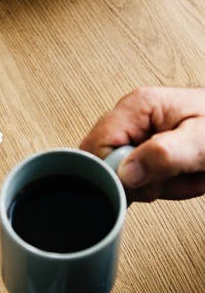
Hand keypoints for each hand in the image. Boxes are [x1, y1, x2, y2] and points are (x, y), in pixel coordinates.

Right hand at [80, 86, 204, 201]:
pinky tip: (179, 176)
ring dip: (158, 185)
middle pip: (106, 164)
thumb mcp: (203, 142)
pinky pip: (139, 178)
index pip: (97, 148)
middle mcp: (132, 118)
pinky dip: (161, 185)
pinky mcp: (146, 148)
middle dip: (142, 182)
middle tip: (174, 175)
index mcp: (138, 106)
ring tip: (186, 173)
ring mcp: (138, 133)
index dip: (118, 172)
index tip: (147, 180)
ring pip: (123, 176)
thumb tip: (125, 172)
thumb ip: (164, 156)